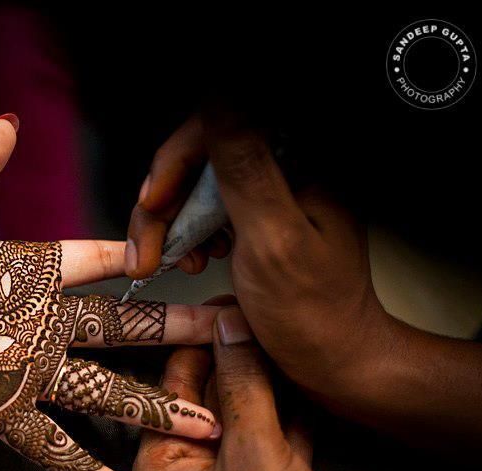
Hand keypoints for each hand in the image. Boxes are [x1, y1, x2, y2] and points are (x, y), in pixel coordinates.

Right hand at [126, 116, 392, 402]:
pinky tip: (192, 259)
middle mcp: (292, 167)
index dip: (177, 159)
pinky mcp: (261, 213)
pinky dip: (187, 233)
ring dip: (172, 221)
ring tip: (171, 262)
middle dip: (167, 201)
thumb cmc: (312, 314)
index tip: (155, 204)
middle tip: (148, 251)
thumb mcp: (271, 238)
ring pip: (198, 181)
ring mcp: (275, 190)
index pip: (221, 124)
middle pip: (202, 153)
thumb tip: (220, 96)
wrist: (333, 362)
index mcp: (304, 162)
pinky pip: (207, 205)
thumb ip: (245, 165)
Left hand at [131, 306, 384, 470]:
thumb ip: (244, 389)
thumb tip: (232, 329)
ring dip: (266, 387)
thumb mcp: (257, 458)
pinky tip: (306, 385)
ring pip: (243, 422)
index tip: (227, 307)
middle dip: (237, 362)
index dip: (203, 344)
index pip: (173, 388)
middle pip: (207, 402)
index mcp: (158, 470)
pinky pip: (269, 446)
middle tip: (259, 317)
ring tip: (285, 341)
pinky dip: (288, 420)